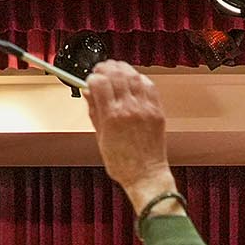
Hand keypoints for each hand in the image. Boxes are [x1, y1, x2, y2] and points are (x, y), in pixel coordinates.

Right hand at [84, 61, 177, 212]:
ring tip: (116, 73)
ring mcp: (145, 109)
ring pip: (134, 76)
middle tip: (102, 71)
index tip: (90, 80)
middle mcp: (129, 109)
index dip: (92, 77)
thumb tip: (87, 93)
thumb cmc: (122, 163)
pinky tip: (133, 82)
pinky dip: (139, 79)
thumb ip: (94, 111)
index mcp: (112, 117)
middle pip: (116, 74)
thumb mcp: (100, 137)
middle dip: (106, 68)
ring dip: (123, 70)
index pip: (99, 82)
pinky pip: (150, 86)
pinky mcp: (157, 111)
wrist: (146, 175)